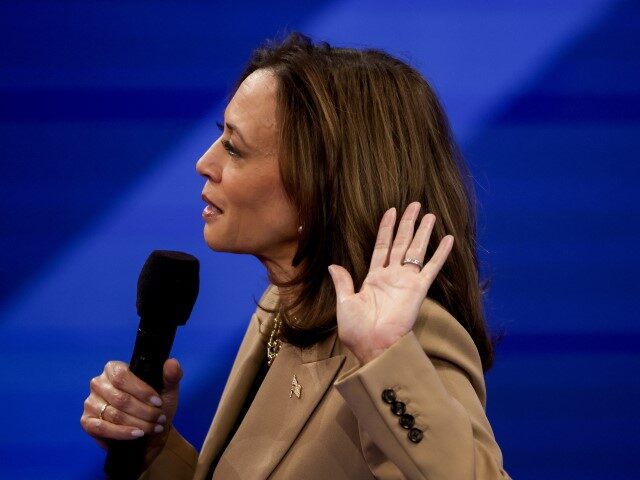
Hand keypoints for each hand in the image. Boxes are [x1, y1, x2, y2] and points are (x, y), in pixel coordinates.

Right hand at [80, 359, 182, 461]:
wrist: (151, 431)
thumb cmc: (156, 406)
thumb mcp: (167, 390)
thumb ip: (172, 375)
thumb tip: (171, 363)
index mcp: (114, 369)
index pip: (122, 376)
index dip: (142, 391)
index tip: (159, 403)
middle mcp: (98, 383)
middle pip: (120, 398)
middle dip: (144, 411)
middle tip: (159, 418)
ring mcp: (91, 403)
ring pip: (114, 415)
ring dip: (138, 423)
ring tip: (154, 427)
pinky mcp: (87, 422)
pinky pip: (102, 428)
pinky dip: (122, 433)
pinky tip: (137, 434)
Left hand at [328, 202, 453, 364]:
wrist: (372, 346)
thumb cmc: (357, 330)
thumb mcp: (344, 303)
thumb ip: (343, 282)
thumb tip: (332, 265)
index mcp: (373, 278)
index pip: (382, 246)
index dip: (386, 228)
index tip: (390, 211)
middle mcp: (391, 276)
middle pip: (401, 243)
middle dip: (407, 224)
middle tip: (415, 204)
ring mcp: (406, 282)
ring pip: (415, 250)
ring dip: (422, 232)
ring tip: (430, 215)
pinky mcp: (418, 290)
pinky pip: (431, 268)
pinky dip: (440, 254)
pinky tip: (448, 239)